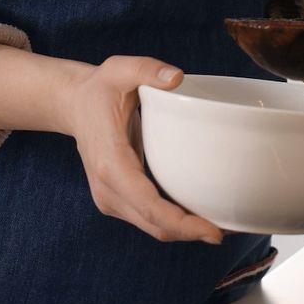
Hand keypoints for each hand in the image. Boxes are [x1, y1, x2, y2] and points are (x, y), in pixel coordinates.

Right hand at [60, 55, 223, 245]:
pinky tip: (198, 216)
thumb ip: (147, 69)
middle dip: (191, 233)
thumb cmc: (100, 89)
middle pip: (154, 225)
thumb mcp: (120, 69)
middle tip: (230, 230)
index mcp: (111, 162)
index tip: (213, 232)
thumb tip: (176, 77)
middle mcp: (107, 188)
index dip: (182, 223)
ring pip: (152, 227)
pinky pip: (148, 219)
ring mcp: (109, 198)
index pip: (148, 205)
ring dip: (184, 232)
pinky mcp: (116, 200)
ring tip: (221, 225)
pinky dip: (173, 223)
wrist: (74, 105)